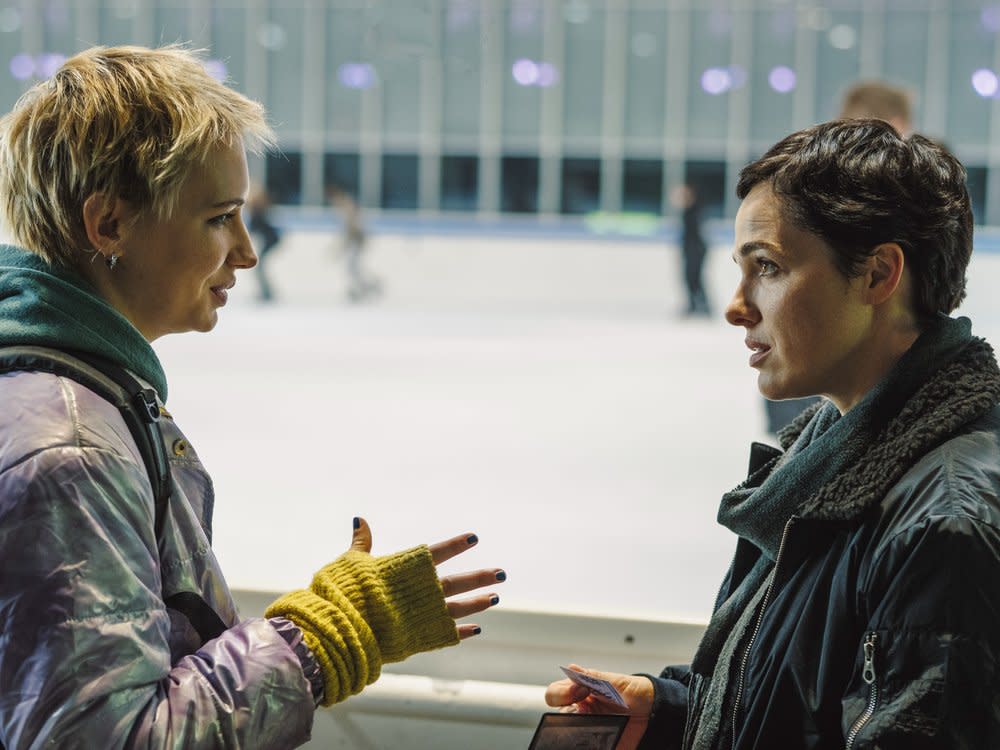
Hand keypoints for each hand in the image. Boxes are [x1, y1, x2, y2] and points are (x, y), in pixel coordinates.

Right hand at [351, 517, 503, 638]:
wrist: (341, 628)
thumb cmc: (343, 589)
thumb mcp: (352, 562)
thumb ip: (362, 542)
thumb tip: (360, 519)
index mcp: (406, 570)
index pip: (437, 553)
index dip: (455, 545)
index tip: (473, 538)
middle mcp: (421, 592)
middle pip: (457, 582)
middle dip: (480, 577)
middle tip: (502, 573)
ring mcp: (423, 616)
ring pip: (458, 608)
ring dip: (477, 602)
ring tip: (495, 597)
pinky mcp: (420, 638)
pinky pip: (446, 634)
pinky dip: (462, 631)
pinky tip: (477, 628)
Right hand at [545, 664, 653, 749]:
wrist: (656, 712)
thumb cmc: (635, 692)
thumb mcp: (616, 682)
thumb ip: (593, 678)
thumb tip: (571, 668)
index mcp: (579, 691)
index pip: (555, 693)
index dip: (561, 693)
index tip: (580, 691)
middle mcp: (580, 711)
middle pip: (558, 717)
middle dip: (566, 716)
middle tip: (584, 713)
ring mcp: (589, 729)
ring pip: (569, 735)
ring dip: (575, 733)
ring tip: (593, 729)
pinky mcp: (600, 743)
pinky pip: (586, 747)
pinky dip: (589, 746)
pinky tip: (600, 742)